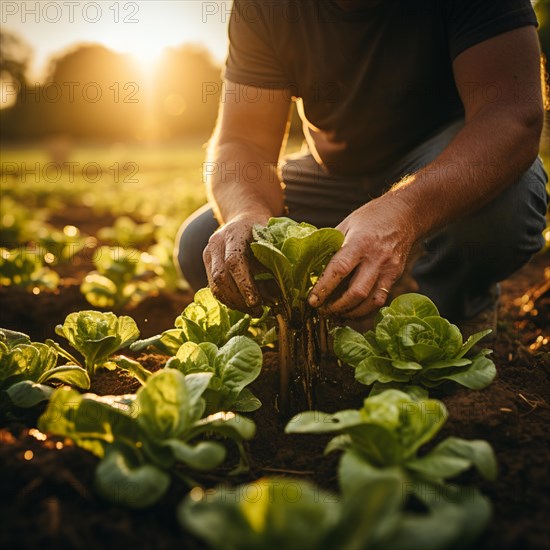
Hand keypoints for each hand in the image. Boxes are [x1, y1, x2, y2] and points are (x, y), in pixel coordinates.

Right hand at [203, 213, 267, 313]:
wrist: (244, 219)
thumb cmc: (264, 230)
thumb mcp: (273, 241)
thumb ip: (273, 264)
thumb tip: (276, 296)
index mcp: (234, 233)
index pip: (234, 262)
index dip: (244, 284)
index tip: (256, 302)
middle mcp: (216, 242)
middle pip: (221, 277)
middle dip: (239, 299)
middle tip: (258, 311)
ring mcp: (209, 253)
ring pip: (215, 286)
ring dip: (234, 303)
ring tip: (253, 312)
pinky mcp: (207, 264)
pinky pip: (214, 288)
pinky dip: (229, 300)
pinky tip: (243, 305)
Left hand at [308, 197, 414, 317]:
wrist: (404, 214)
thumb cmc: (371, 218)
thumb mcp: (347, 224)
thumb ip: (331, 244)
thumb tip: (310, 263)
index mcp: (360, 242)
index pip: (339, 269)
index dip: (324, 287)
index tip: (312, 300)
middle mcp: (376, 258)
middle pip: (356, 292)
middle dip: (336, 306)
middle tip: (321, 310)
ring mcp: (389, 269)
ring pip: (370, 302)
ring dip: (350, 312)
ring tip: (335, 313)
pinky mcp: (395, 276)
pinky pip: (379, 300)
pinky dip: (364, 309)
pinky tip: (352, 310)